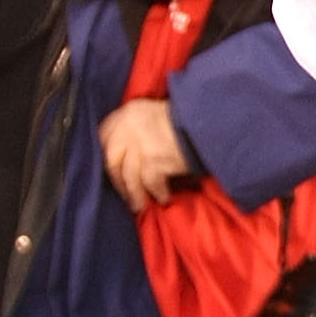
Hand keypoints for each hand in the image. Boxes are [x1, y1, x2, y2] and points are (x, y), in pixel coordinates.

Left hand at [99, 97, 191, 213]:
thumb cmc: (187, 120)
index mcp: (129, 111)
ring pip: (128, 176)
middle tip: (126, 194)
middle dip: (118, 181)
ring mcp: (141, 143)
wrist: (211, 122)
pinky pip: (150, 183)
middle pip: (112, 159)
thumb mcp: (155, 113)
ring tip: (140, 205)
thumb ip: (137, 127)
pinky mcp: (154, 160)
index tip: (114, 169)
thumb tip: (127, 153)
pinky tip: (163, 197)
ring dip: (135, 194)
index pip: (105, 135)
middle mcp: (130, 125)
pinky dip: (157, 192)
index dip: (108, 154)